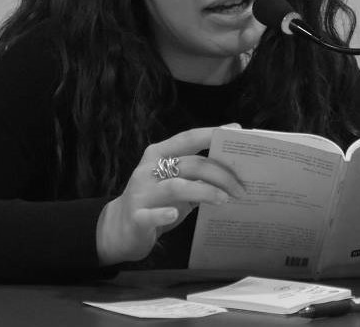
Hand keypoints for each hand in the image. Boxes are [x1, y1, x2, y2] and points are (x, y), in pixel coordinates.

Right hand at [95, 125, 245, 264]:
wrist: (118, 229)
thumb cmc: (156, 202)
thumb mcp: (175, 184)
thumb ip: (195, 176)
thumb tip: (232, 173)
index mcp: (158, 154)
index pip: (188, 138)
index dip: (212, 133)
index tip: (236, 131)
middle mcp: (148, 169)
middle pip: (190, 164)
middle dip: (220, 175)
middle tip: (241, 188)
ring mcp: (141, 193)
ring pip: (177, 187)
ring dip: (204, 192)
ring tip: (225, 199)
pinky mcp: (136, 217)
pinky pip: (152, 214)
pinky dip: (165, 214)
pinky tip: (176, 215)